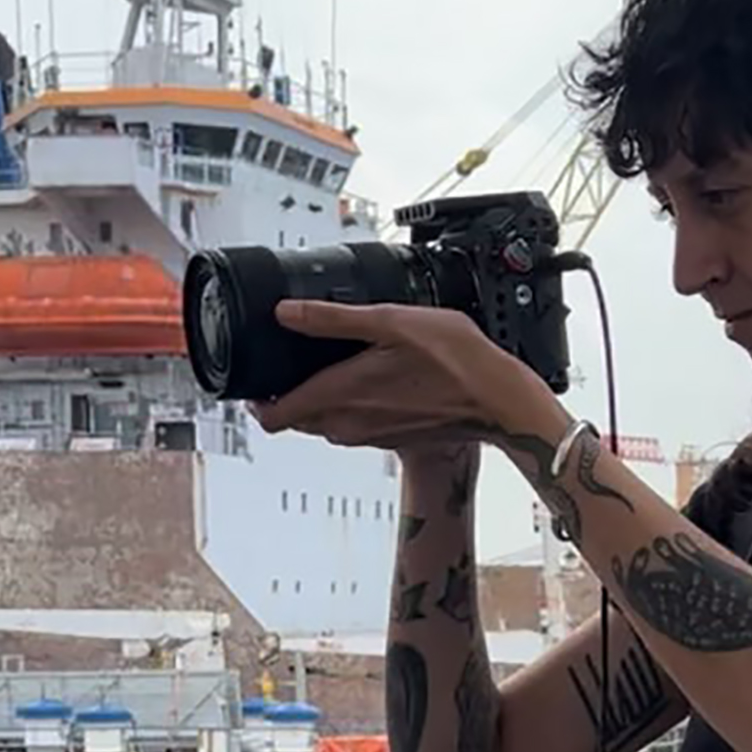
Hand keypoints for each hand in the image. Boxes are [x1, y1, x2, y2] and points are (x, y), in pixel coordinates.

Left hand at [247, 301, 545, 451]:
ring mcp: (370, 436)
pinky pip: (354, 425)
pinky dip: (349, 407)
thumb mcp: (391, 322)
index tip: (252, 379)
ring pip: (325, 424)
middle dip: (286, 395)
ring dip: (319, 401)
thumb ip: (332, 319)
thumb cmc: (455, 361)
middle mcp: (349, 424)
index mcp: (339, 395)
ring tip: (330, 367)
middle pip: (296, 419)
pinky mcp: (391, 438)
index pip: (273, 417)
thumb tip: (286, 313)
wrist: (499, 401)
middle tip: (289, 365)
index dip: (254, 399)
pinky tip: (371, 379)